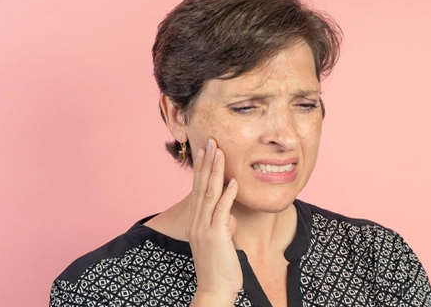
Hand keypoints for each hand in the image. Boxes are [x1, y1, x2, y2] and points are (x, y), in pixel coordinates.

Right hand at [185, 139, 241, 303]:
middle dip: (206, 162)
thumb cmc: (220, 267)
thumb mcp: (221, 241)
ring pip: (209, 194)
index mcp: (197, 222)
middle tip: (211, 141)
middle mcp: (197, 222)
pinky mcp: (215, 236)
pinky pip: (221, 211)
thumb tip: (230, 216)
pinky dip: (228, 195)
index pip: (198, 189)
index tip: (205, 150)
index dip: (202, 168)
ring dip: (215, 171)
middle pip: (201, 186)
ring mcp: (204, 228)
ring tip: (220, 152)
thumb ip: (223, 226)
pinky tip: (234, 181)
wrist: (214, 289)